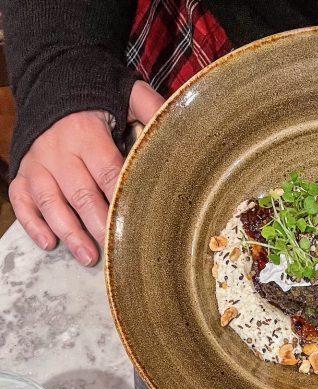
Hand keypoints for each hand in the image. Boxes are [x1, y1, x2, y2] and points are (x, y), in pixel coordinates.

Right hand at [9, 81, 162, 265]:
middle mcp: (59, 150)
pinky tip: (49, 243)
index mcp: (87, 133)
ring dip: (69, 233)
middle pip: (81, 194)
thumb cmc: (96, 100)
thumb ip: (149, 108)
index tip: (136, 224)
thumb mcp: (125, 94)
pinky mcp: (23, 174)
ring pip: (50, 203)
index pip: (108, 172)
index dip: (121, 200)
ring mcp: (38, 164)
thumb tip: (177, 122)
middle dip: (98, 226)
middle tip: (114, 250)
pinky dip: (32, 224)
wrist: (51, 85)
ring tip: (88, 257)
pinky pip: (22, 201)